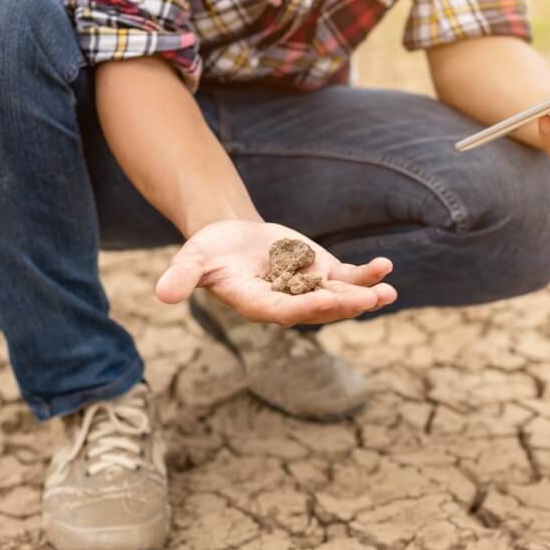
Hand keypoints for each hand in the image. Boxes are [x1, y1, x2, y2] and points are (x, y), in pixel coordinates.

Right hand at [155, 220, 396, 325]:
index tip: (326, 302)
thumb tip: (161, 293)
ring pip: (340, 297)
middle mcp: (288, 303)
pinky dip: (367, 275)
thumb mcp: (192, 259)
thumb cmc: (209, 250)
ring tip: (388, 293)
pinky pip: (348, 278)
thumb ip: (182, 277)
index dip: (306, 308)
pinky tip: (386, 269)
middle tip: (369, 301)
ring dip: (364, 295)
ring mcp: (309, 290)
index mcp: (259, 305)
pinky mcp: (322, 274)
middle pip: (320, 309)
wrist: (231, 238)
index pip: (285, 311)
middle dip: (344, 305)